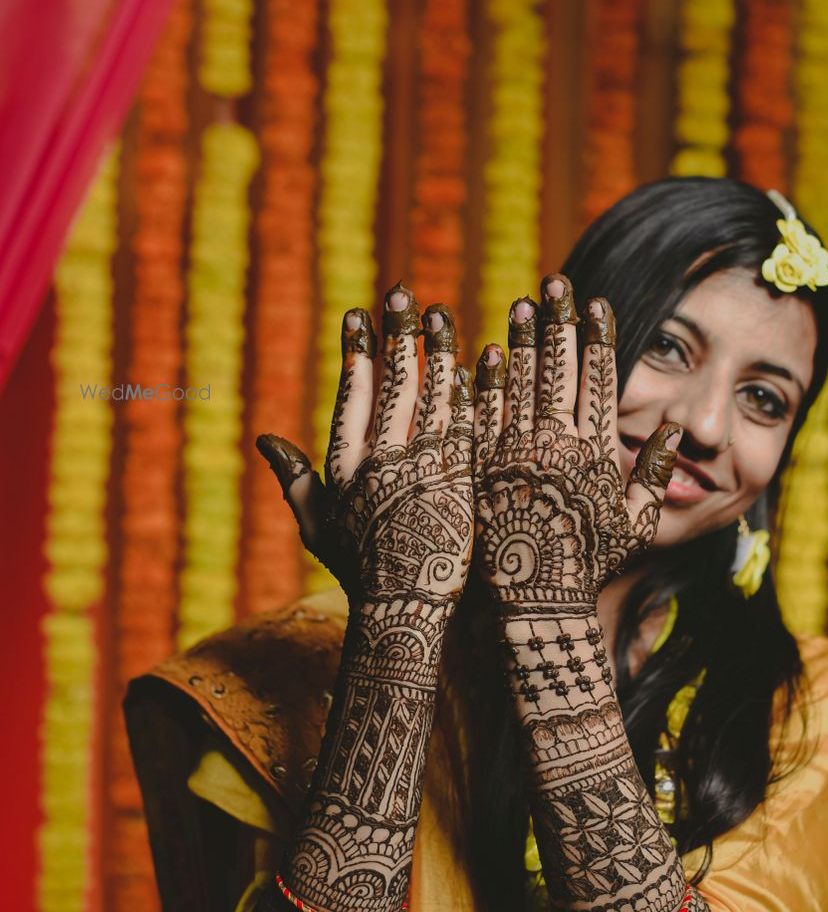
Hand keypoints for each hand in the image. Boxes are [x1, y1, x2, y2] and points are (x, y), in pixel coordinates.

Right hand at [256, 287, 473, 611]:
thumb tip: (264, 437)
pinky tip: (478, 362)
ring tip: (440, 315)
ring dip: (437, 352)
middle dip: (397, 336)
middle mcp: (384, 465)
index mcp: (347, 468)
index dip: (356, 353)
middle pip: (394, 386)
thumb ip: (295, 478)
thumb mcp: (318, 526)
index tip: (359, 316)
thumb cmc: (360, 572)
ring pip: (434, 399)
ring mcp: (426, 474)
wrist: (407, 617)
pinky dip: (473, 393)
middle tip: (403, 295)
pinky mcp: (463, 484)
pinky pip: (469, 428)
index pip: (351, 396)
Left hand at [472, 276, 680, 614]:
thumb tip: (674, 430)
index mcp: (597, 452)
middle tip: (554, 284)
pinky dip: (487, 383)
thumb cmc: (589, 562)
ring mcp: (519, 454)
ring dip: (523, 340)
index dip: (598, 338)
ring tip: (522, 304)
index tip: (596, 303)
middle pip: (559, 369)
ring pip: (521, 383)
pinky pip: (485, 415)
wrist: (536, 601)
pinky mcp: (484, 468)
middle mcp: (559, 446)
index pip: (600, 381)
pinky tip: (488, 355)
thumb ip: (654, 474)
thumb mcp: (635, 524)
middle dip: (559, 322)